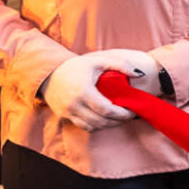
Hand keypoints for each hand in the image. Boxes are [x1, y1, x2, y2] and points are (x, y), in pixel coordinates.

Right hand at [41, 50, 157, 129]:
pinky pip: (84, 126)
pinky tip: (105, 120)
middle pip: (101, 121)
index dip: (122, 114)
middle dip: (118, 121)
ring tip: (119, 118)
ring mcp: (68, 111)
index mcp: (83, 91)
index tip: (132, 111)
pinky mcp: (64, 116)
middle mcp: (74, 104)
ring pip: (93, 126)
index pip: (107, 110)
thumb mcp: (98, 61)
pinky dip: (97, 126)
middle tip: (129, 116)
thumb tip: (139, 74)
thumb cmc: (77, 66)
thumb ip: (120, 65)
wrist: (50, 73)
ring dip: (109, 125)